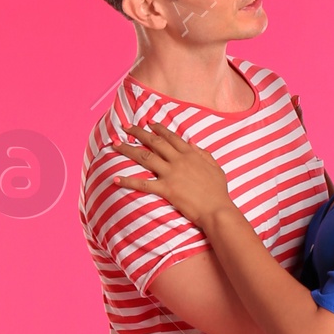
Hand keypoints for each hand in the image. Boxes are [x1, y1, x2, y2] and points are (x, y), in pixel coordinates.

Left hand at [116, 121, 232, 228]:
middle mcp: (179, 160)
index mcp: (191, 154)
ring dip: (128, 149)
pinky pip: (143, 183)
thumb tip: (192, 144)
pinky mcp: (166, 189)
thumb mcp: (215, 168)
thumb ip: (204, 154)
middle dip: (138, 133)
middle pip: (154, 142)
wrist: (217, 209)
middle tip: (126, 126)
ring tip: (115, 144)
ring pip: (145, 157)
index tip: (148, 123)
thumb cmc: (218, 192)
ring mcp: (171, 174)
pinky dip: (128, 181)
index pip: (171, 137)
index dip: (158, 129)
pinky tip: (116, 178)